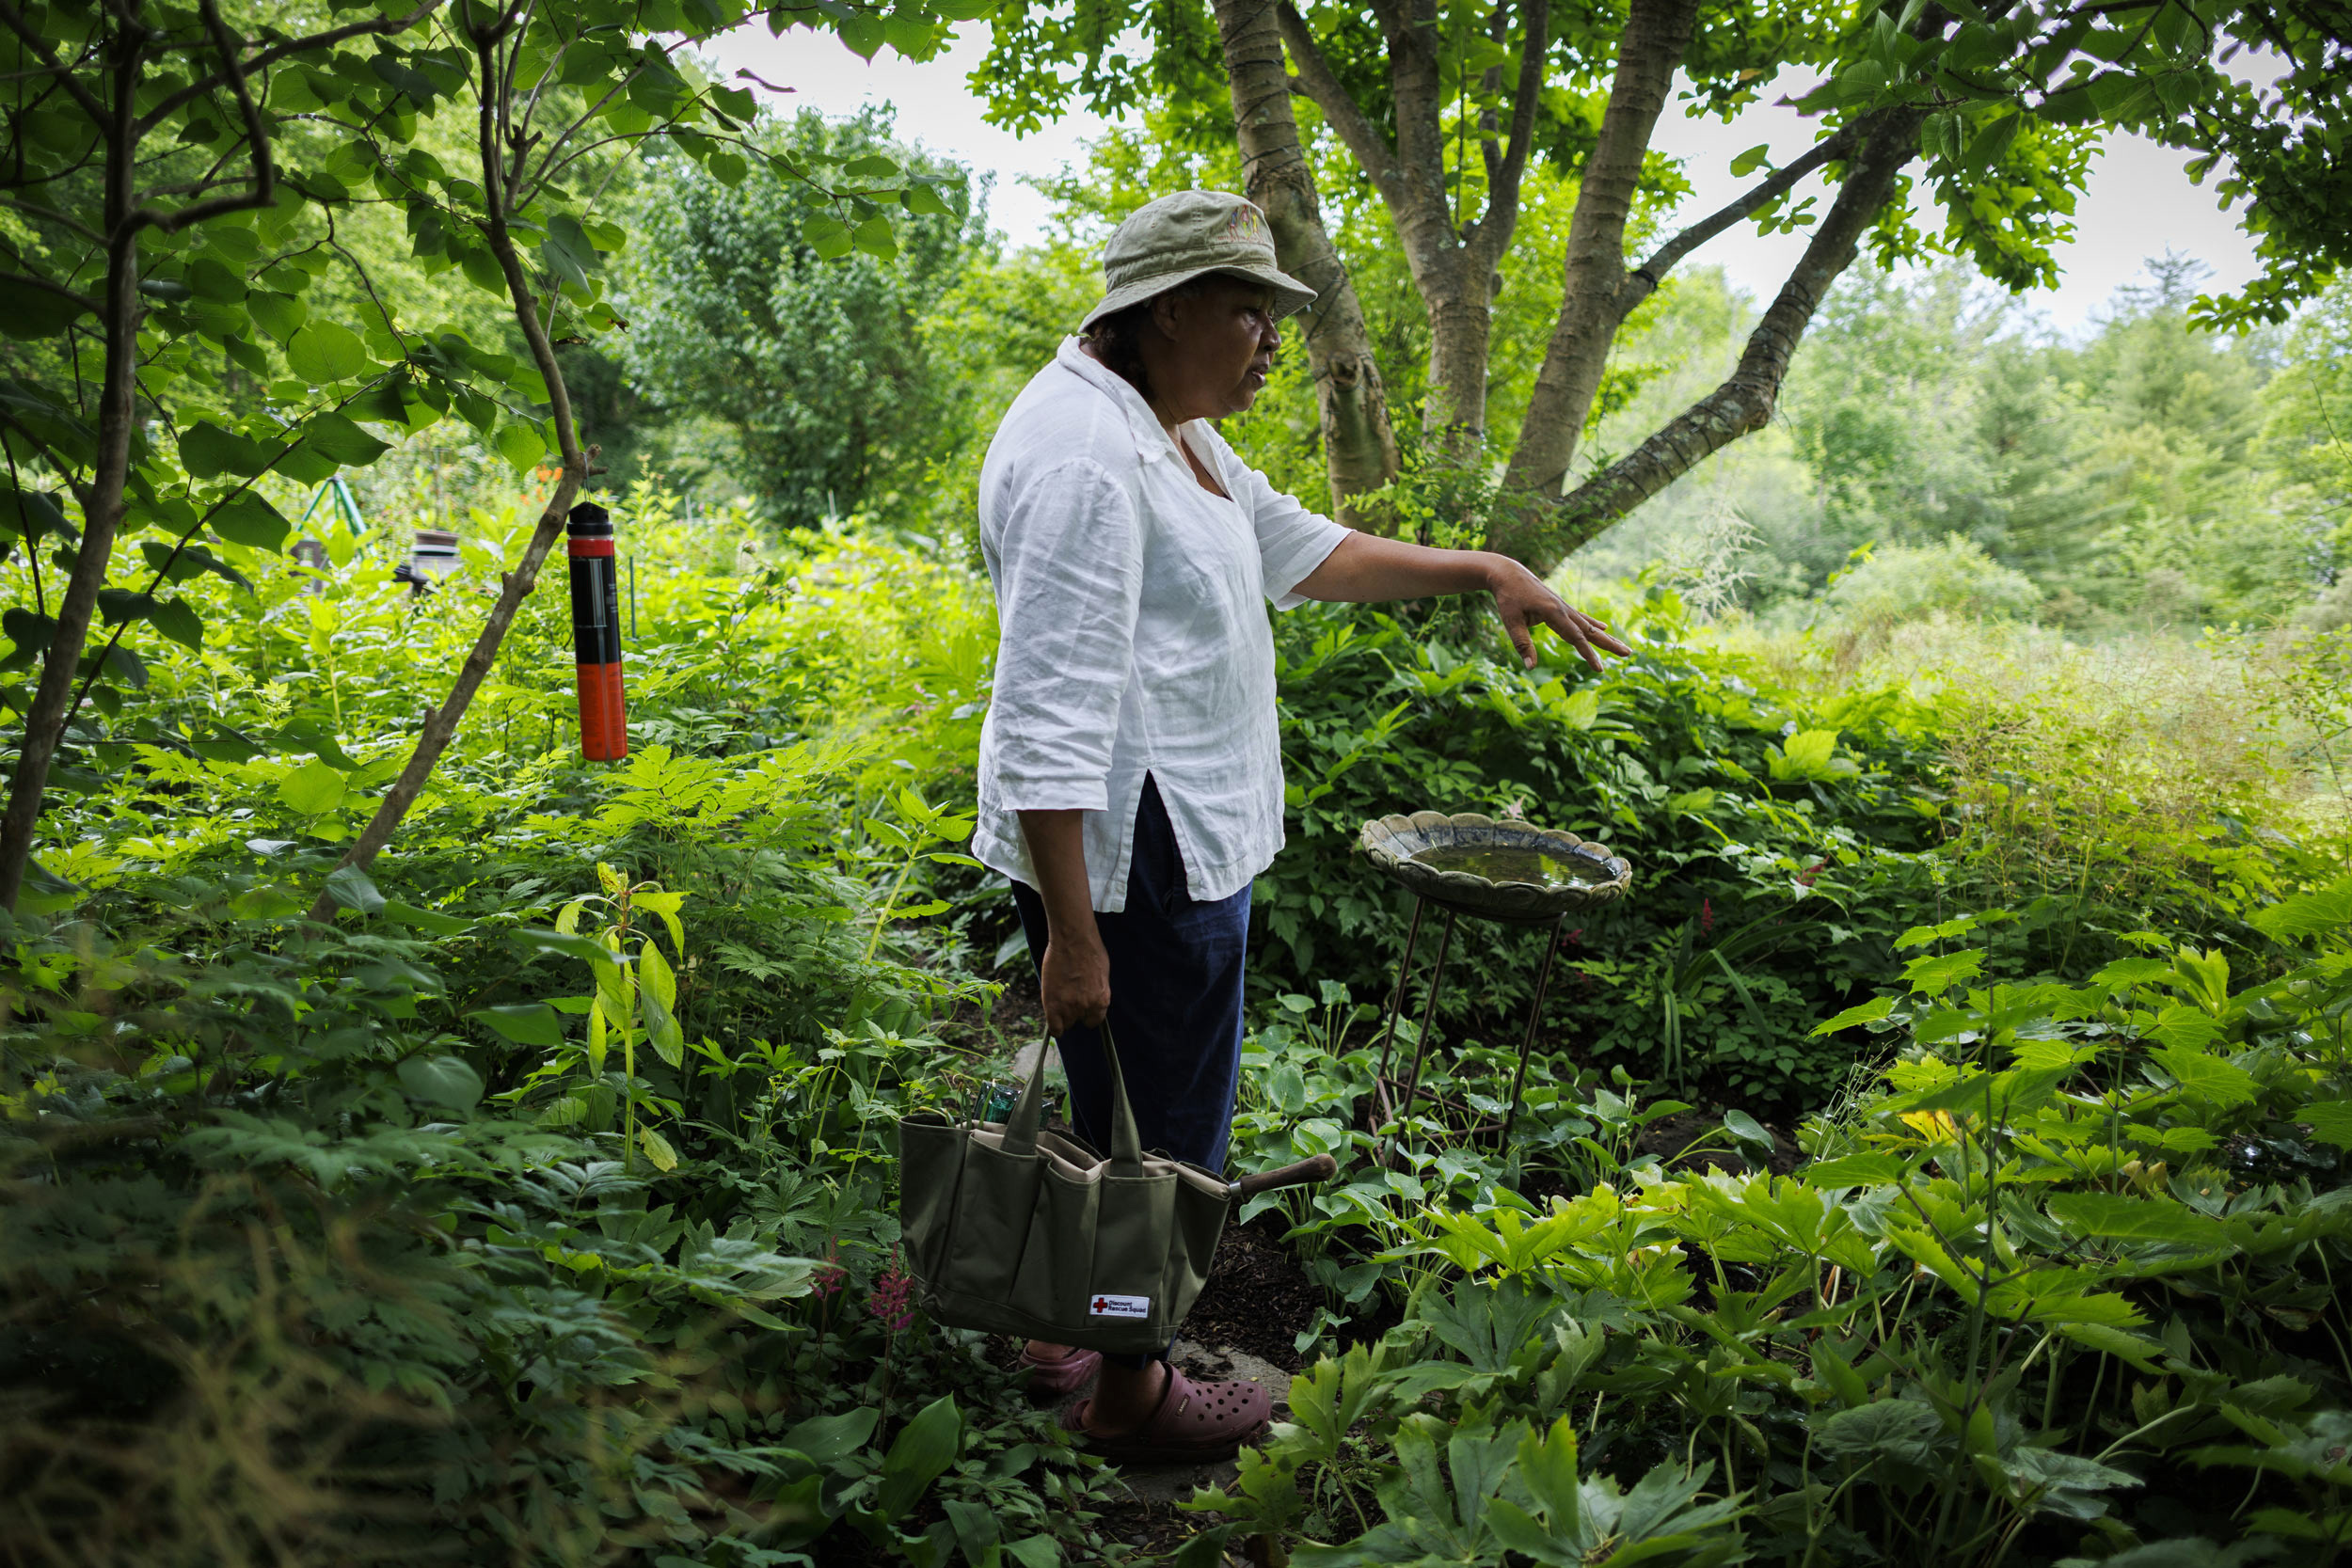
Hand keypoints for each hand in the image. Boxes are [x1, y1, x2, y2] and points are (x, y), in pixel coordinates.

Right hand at [1038, 927, 1110, 1035]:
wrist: (1074, 940)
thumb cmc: (1089, 950)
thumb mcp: (1101, 974)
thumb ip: (1096, 990)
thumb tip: (1090, 996)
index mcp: (1102, 1000)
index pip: (1094, 1021)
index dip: (1086, 1015)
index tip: (1080, 1009)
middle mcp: (1088, 1007)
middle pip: (1078, 1021)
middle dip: (1073, 1012)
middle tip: (1066, 998)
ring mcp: (1069, 1007)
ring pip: (1065, 1023)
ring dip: (1062, 1014)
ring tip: (1058, 997)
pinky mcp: (1053, 1005)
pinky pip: (1054, 1027)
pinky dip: (1054, 1026)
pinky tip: (1052, 1017)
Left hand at [1485, 557, 1632, 671]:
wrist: (1508, 573)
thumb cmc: (1507, 598)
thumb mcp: (1510, 621)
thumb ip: (1522, 644)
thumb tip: (1530, 668)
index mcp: (1553, 612)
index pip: (1575, 638)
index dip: (1588, 655)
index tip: (1599, 669)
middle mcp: (1563, 609)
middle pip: (1590, 631)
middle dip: (1609, 644)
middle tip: (1628, 653)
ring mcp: (1563, 607)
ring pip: (1589, 625)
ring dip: (1606, 637)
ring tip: (1623, 647)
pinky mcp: (1560, 606)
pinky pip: (1581, 618)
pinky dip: (1593, 624)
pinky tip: (1604, 628)